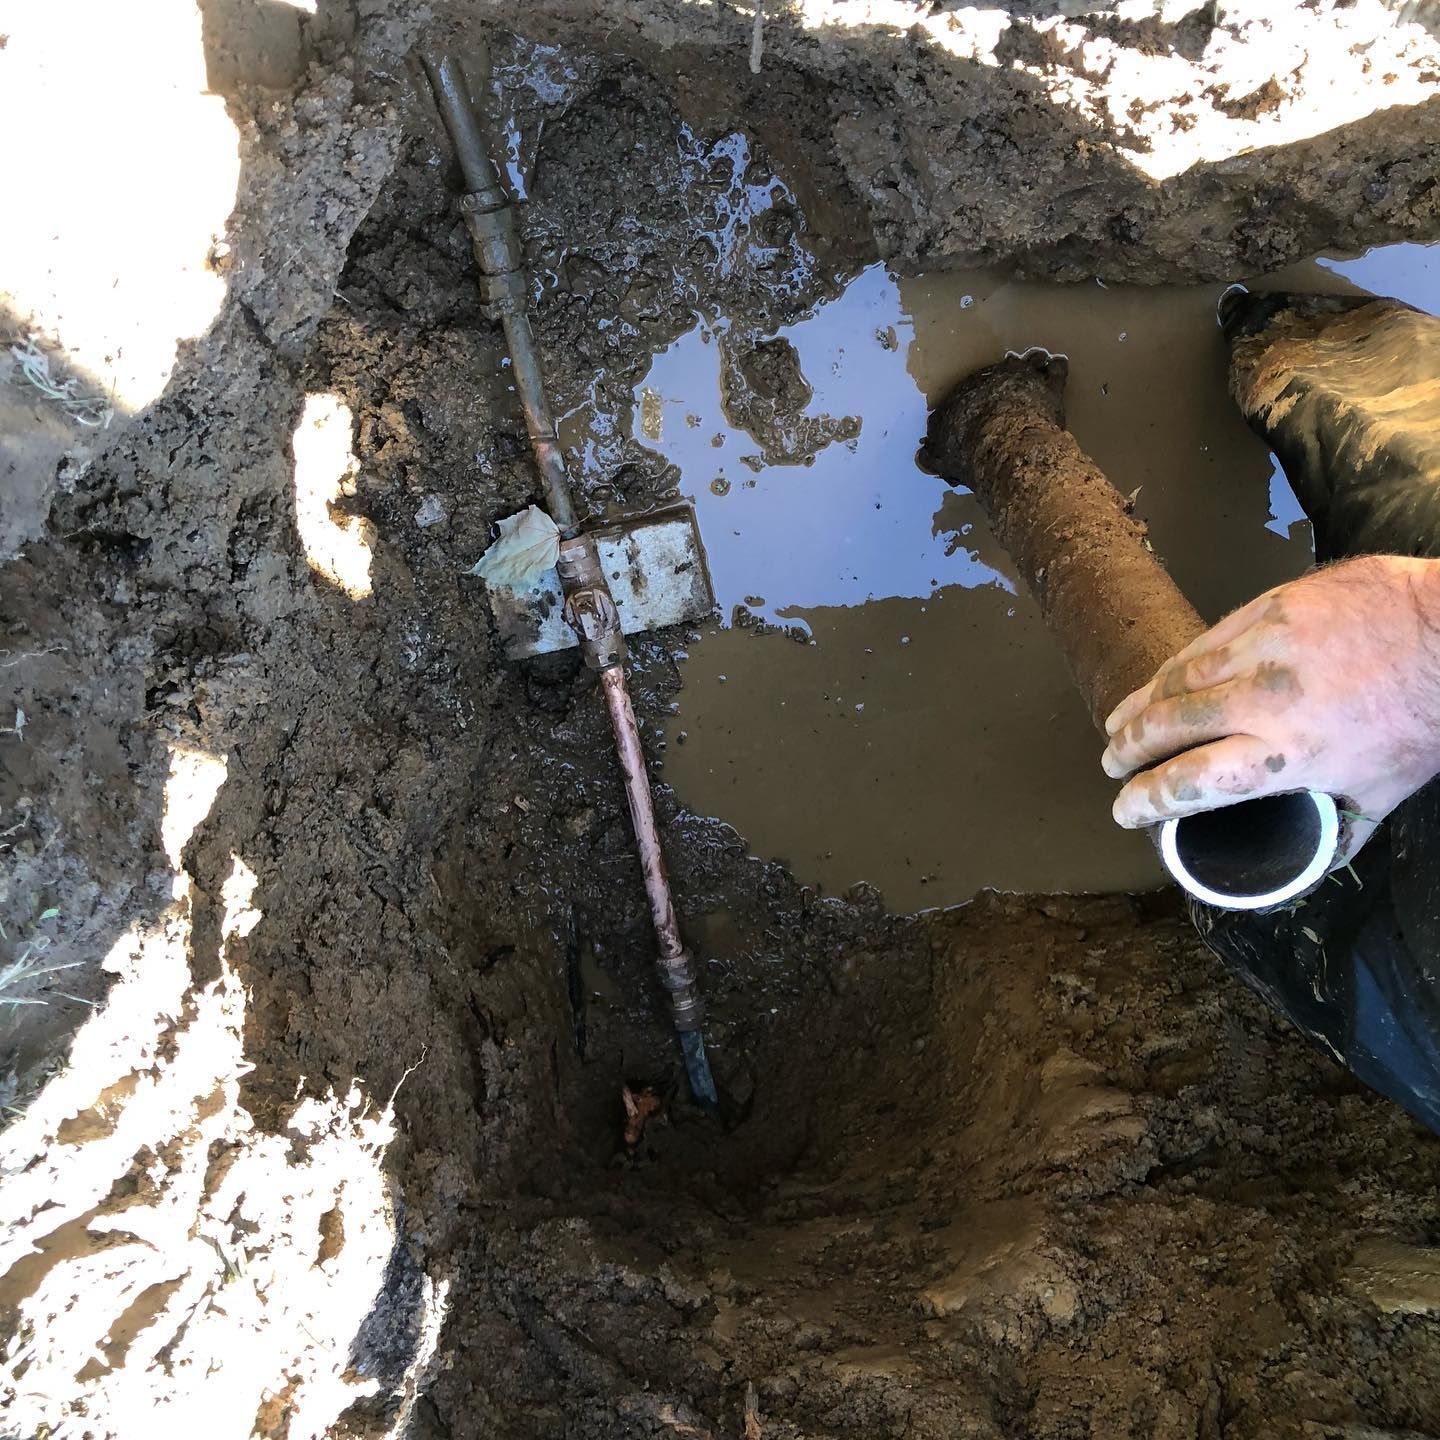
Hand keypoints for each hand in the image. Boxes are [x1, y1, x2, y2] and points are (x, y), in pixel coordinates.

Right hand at [1100, 555, 1439, 856]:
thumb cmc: (1424, 719)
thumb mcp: (1383, 792)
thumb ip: (1338, 829)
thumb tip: (1307, 862)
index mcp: (1287, 756)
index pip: (1189, 782)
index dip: (1146, 799)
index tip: (1125, 810)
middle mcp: (1261, 703)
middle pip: (1167, 728)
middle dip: (1128, 751)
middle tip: (1111, 765)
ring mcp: (1260, 649)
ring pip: (1175, 680)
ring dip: (1138, 707)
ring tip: (1117, 724)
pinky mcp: (1267, 610)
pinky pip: (1203, 642)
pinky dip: (1171, 667)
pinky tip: (1158, 680)